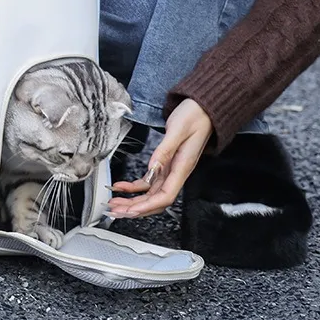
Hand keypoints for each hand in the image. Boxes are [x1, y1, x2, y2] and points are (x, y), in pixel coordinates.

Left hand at [106, 98, 212, 218]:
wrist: (204, 109)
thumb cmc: (195, 117)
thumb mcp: (178, 130)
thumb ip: (165, 150)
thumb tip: (152, 168)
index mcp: (182, 167)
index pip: (164, 196)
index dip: (147, 206)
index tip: (130, 211)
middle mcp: (177, 172)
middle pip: (155, 199)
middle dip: (135, 208)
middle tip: (115, 211)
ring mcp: (171, 169)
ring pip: (150, 193)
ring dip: (132, 200)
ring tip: (115, 202)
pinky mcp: (166, 163)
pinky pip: (149, 181)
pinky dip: (134, 186)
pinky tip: (121, 186)